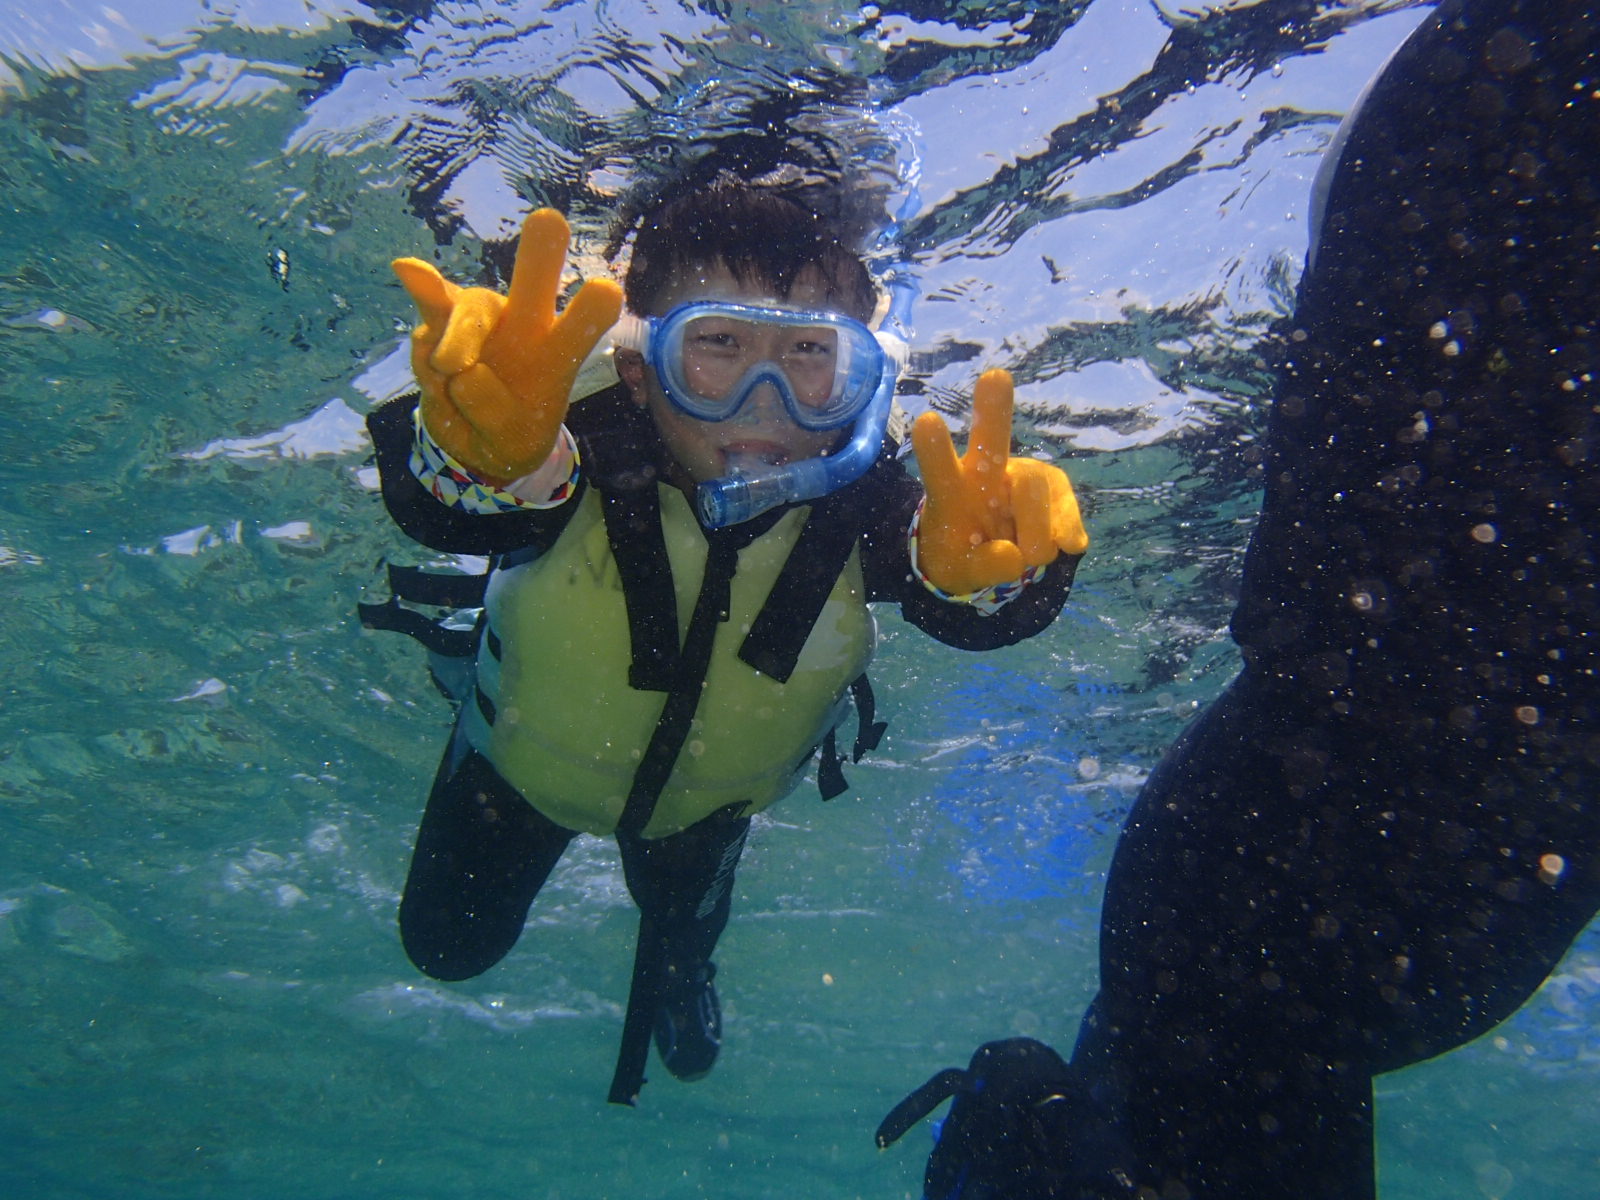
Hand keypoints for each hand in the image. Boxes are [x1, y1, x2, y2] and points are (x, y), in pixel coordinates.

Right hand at [392, 209, 622, 484]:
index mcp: (556, 352)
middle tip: (548, 222)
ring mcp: (479, 317)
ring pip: (469, 310)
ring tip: (449, 373)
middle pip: (533, 279)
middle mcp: (523, 322)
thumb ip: (494, 413)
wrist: (472, 439)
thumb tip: (453, 366)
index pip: (580, 326)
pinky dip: (424, 352)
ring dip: (458, 341)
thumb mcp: (512, 445)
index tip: (606, 290)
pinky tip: (433, 376)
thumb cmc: (510, 435)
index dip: (590, 310)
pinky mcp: (437, 322)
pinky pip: (427, 325)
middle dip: (540, 252)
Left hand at [912, 369, 1087, 594]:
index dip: (935, 449)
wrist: (996, 557)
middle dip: (994, 408)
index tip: (927, 421)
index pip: (940, 469)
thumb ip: (983, 568)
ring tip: (1031, 559)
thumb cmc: (965, 555)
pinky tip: (1067, 546)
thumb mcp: (963, 573)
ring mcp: (1025, 475)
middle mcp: (987, 470)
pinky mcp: (1058, 489)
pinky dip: (1066, 535)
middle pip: (992, 439)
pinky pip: (1067, 513)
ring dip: (1037, 538)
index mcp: (952, 489)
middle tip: (995, 378)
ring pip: (1036, 491)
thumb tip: (1014, 558)